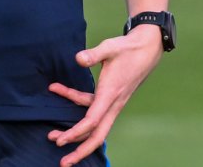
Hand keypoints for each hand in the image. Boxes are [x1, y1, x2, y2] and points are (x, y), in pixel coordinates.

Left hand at [46, 26, 163, 166]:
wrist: (147, 49)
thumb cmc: (127, 48)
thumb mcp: (109, 48)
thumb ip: (93, 54)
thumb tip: (78, 59)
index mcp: (111, 94)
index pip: (92, 121)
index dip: (76, 132)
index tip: (60, 141)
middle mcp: (113, 104)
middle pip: (97, 136)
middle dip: (80, 150)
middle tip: (63, 162)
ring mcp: (113, 104)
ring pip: (95, 127)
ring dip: (76, 134)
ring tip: (55, 136)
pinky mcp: (112, 99)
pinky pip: (94, 112)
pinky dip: (80, 111)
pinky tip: (63, 93)